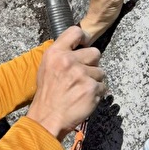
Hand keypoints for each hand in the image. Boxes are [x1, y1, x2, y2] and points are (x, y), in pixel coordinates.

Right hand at [27, 26, 105, 140]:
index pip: (75, 32)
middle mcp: (68, 61)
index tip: (84, 45)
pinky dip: (97, 93)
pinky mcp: (92, 88)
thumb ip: (61, 54)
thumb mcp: (46, 67)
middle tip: (81, 75)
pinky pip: (103, 86)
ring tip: (81, 89)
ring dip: (94, 80)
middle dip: (92, 64)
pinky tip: (85, 97)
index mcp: (55, 53)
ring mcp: (81, 75)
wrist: (48, 118)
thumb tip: (78, 46)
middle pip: (95, 52)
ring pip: (101, 71)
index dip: (83, 38)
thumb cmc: (47, 94)